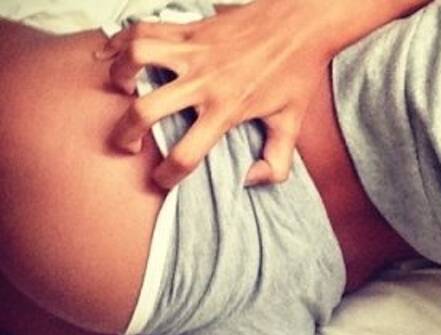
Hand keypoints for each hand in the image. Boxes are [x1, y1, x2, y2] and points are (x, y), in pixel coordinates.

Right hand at [100, 1, 330, 188]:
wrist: (302, 23)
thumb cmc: (297, 73)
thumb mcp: (293, 125)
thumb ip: (277, 163)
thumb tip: (249, 180)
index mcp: (228, 108)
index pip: (186, 154)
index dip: (168, 175)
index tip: (163, 178)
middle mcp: (205, 80)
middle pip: (145, 110)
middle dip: (125, 133)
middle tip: (127, 143)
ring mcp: (194, 50)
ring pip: (137, 56)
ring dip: (120, 75)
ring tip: (124, 90)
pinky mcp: (190, 27)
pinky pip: (144, 27)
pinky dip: (121, 39)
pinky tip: (113, 53)